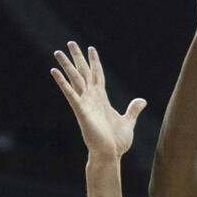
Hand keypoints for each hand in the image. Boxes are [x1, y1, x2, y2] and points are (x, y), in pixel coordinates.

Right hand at [51, 42, 145, 159]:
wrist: (110, 154)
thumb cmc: (117, 142)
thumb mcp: (128, 122)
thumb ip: (133, 110)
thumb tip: (142, 100)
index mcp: (102, 98)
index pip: (97, 75)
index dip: (94, 62)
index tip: (91, 48)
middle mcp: (92, 98)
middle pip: (83, 72)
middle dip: (78, 57)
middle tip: (70, 42)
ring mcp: (85, 103)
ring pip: (74, 79)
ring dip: (66, 65)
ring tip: (57, 51)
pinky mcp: (80, 110)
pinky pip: (70, 93)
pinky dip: (62, 82)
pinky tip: (54, 71)